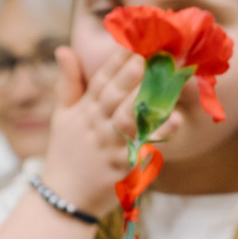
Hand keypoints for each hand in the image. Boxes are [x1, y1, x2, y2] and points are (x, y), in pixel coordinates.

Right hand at [37, 48, 181, 217]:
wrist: (63, 198)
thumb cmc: (65, 153)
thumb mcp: (61, 116)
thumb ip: (67, 82)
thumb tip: (64, 48)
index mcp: (83, 111)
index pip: (99, 80)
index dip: (114, 60)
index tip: (131, 40)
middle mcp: (95, 126)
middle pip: (112, 97)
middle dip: (129, 75)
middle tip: (147, 54)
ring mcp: (108, 147)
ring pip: (127, 120)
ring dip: (145, 101)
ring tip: (164, 83)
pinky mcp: (121, 167)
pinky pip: (142, 148)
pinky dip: (158, 135)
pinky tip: (175, 121)